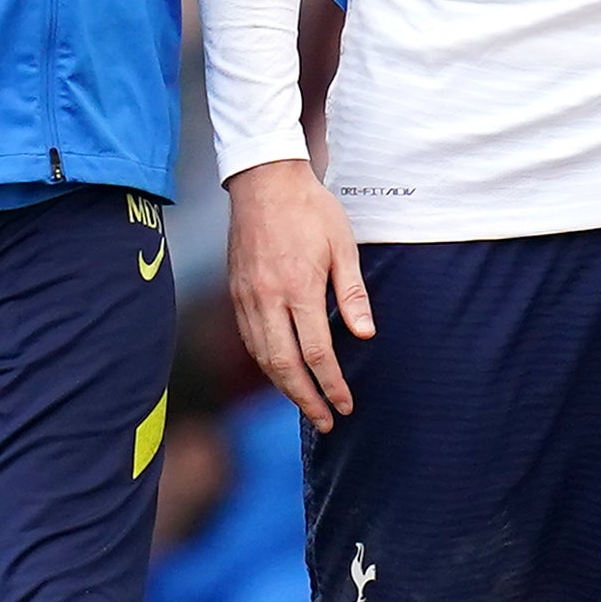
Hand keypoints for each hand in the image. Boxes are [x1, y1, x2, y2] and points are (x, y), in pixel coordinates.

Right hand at [225, 156, 371, 429]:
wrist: (264, 180)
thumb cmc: (311, 209)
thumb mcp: (343, 246)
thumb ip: (353, 293)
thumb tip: (364, 334)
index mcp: (299, 288)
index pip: (317, 353)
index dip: (332, 385)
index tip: (345, 404)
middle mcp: (268, 298)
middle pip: (284, 365)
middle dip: (306, 399)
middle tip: (326, 421)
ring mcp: (247, 297)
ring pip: (262, 357)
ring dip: (284, 387)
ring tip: (306, 404)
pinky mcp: (236, 292)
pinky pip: (250, 339)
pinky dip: (266, 363)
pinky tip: (281, 372)